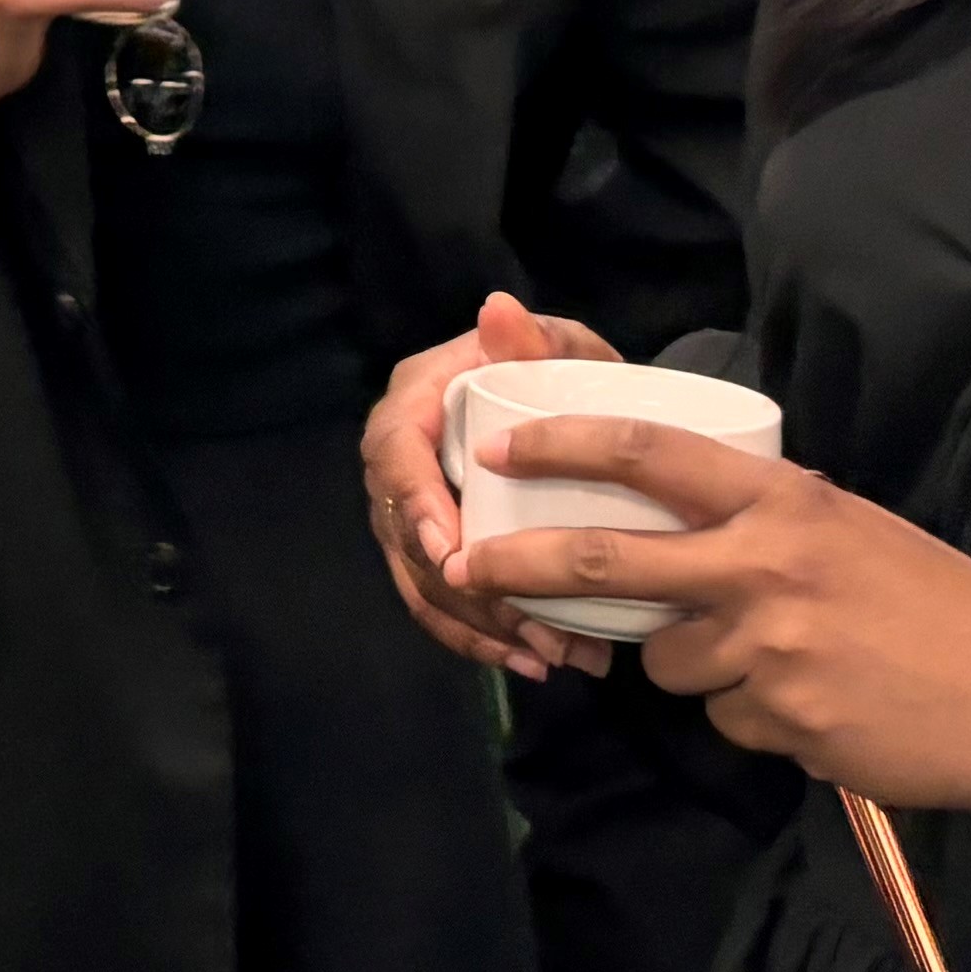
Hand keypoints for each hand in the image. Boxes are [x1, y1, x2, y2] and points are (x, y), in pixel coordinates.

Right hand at [363, 291, 616, 682]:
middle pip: (402, 533)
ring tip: (545, 657)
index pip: (395, 452)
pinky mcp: (436, 549)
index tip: (453, 552)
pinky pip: (437, 602)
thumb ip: (535, 339)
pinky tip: (528, 661)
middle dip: (462, 589)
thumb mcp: (561, 349)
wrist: (575, 407)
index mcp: (417, 402)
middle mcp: (402, 458)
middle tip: (528, 627)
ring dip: (478, 625)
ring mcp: (414, 510)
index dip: (417, 505)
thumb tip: (498, 310)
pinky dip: (478, 637)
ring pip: (420, 580)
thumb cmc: (560, 372)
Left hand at [443, 415, 970, 843]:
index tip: (499, 444)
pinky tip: (818, 707)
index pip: (648, 453)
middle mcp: (764, 566)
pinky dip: (752, 714)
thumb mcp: (855, 529)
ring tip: (778, 660)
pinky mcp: (780, 723)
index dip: (563, 443)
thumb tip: (684, 519)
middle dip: (523, 563)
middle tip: (469, 564)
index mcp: (785, 501)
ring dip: (693, 663)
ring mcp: (767, 649)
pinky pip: (725, 717)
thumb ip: (765, 521)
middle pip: (606, 560)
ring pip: (667, 658)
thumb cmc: (947, 607)